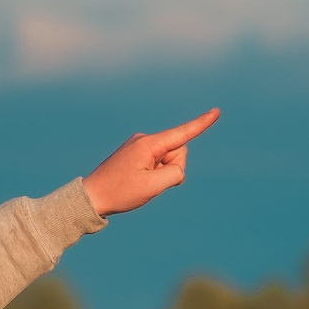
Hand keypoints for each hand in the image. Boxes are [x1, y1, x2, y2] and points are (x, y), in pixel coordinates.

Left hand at [82, 108, 219, 215]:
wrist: (92, 196)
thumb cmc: (120, 192)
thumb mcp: (152, 187)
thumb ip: (174, 174)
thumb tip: (178, 168)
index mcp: (148, 144)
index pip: (182, 133)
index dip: (202, 124)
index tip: (216, 112)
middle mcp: (144, 140)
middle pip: (177, 151)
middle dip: (173, 169)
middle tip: (151, 183)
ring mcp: (140, 146)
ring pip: (168, 158)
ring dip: (163, 173)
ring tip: (142, 182)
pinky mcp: (137, 153)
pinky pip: (158, 161)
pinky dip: (156, 173)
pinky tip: (139, 180)